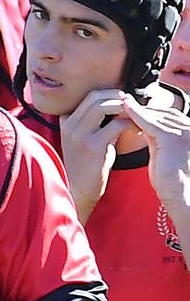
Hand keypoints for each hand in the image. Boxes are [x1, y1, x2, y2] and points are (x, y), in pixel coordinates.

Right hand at [59, 89, 133, 222]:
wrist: (77, 189)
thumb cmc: (85, 165)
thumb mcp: (82, 139)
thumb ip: (93, 122)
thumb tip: (116, 107)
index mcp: (66, 121)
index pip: (87, 96)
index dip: (107, 94)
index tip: (121, 99)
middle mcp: (70, 125)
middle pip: (94, 97)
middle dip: (116, 96)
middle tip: (130, 103)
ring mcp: (80, 135)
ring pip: (103, 106)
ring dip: (122, 107)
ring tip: (133, 114)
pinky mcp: (93, 146)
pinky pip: (115, 126)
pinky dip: (129, 124)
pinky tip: (136, 129)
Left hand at [122, 95, 189, 210]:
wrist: (180, 198)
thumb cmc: (170, 180)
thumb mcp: (163, 152)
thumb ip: (156, 136)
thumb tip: (139, 124)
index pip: (167, 114)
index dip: (147, 110)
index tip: (129, 106)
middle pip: (160, 112)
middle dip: (140, 109)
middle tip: (120, 102)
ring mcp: (184, 132)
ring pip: (153, 115)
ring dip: (135, 110)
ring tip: (118, 104)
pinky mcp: (172, 138)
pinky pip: (148, 122)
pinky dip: (135, 114)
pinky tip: (124, 107)